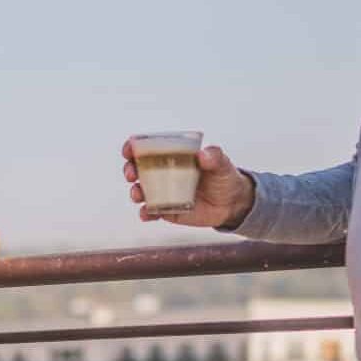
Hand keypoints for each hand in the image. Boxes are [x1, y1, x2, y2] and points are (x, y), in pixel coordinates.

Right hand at [123, 140, 256, 228]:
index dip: (133, 147)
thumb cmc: (223, 177)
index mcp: (172, 155)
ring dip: (135, 192)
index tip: (129, 149)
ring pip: (140, 191)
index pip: (147, 148)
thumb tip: (203, 155)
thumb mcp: (222, 163)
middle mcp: (162, 173)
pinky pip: (150, 212)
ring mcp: (162, 192)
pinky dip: (145, 213)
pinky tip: (147, 213)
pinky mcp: (166, 210)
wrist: (231, 203)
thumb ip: (214, 157)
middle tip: (131, 174)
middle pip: (137, 169)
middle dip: (129, 170)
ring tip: (139, 194)